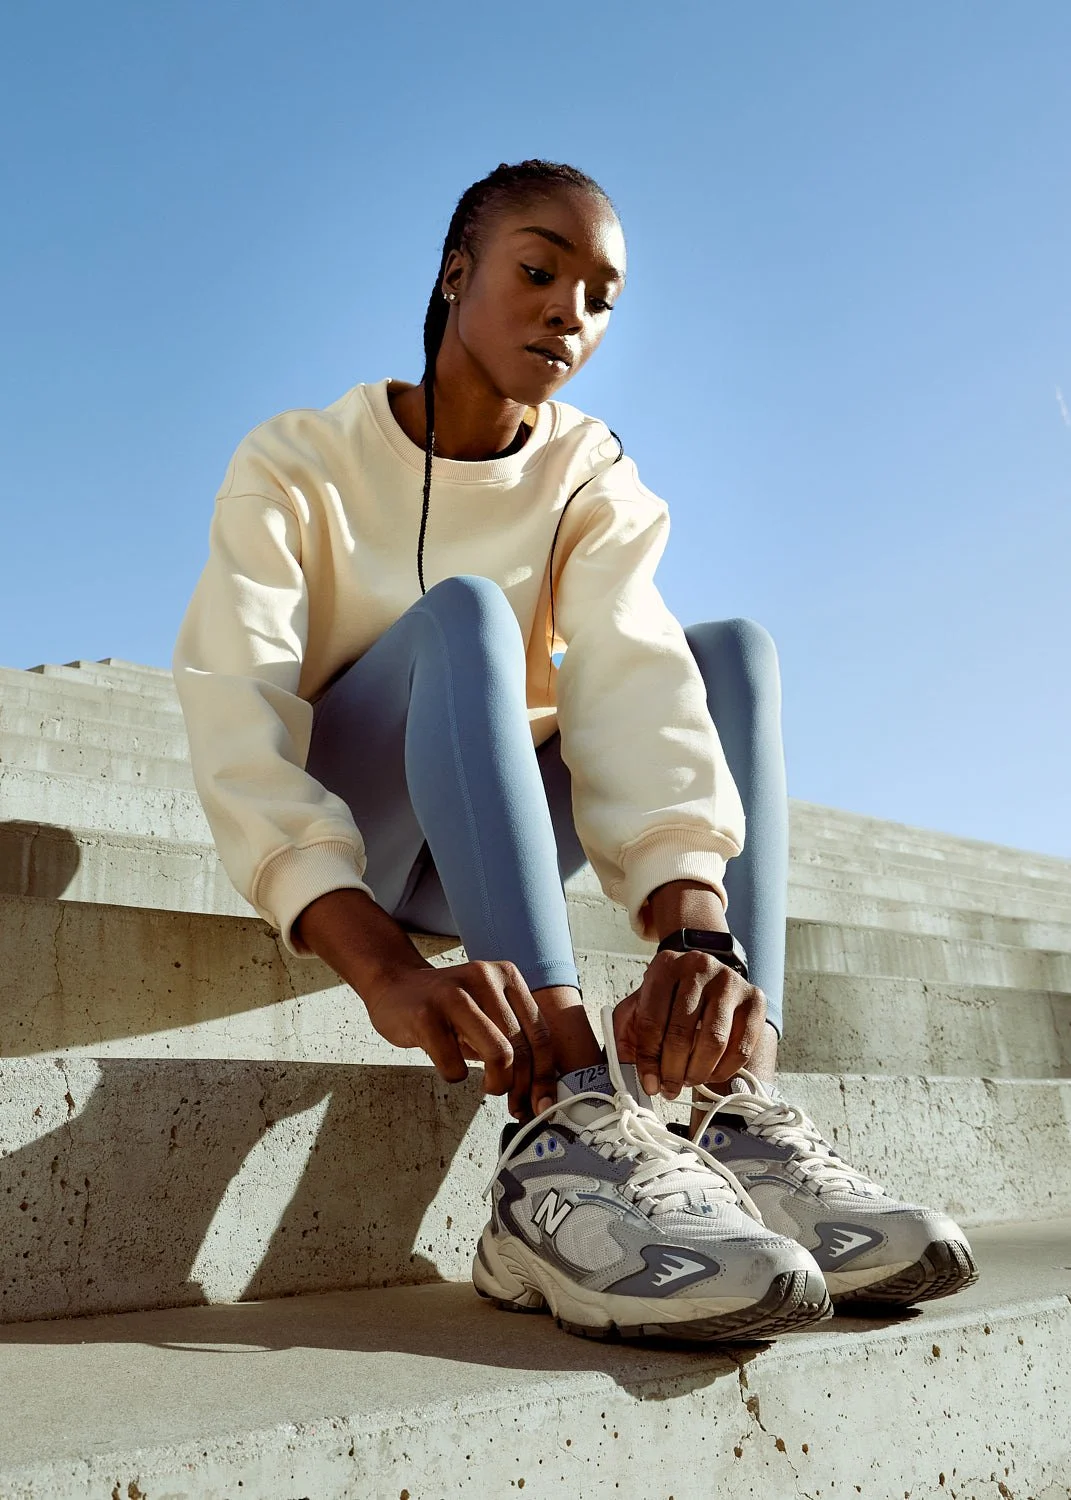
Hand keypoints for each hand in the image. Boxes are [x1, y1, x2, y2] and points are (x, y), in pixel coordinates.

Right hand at [362, 959, 557, 1119]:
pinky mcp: (426, 1015)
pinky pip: (455, 1064)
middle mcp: (484, 978)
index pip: (540, 1033)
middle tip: (515, 1104)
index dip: (545, 1075)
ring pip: (498, 1054)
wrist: (396, 986)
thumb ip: (514, 1037)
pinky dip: (456, 1076)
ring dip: (497, 1084)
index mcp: (506, 975)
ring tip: (488, 1087)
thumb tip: (539, 1088)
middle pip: (521, 1048)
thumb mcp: (487, 1011)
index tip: (544, 1101)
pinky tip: (450, 1065)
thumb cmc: (445, 1006)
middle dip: (522, 1087)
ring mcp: (454, 995)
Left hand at [612, 949, 766, 1098]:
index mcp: (665, 966)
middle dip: (673, 1070)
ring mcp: (729, 982)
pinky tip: (710, 1072)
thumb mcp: (639, 1009)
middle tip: (670, 1088)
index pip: (651, 1021)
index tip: (649, 1083)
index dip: (648, 1059)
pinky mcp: (754, 999)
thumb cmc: (669, 1000)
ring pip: (714, 1041)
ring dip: (698, 1072)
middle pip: (682, 1033)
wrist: (707, 982)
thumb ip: (627, 1037)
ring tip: (689, 1080)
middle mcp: (698, 967)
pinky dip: (724, 1069)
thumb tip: (635, 1077)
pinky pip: (741, 1047)